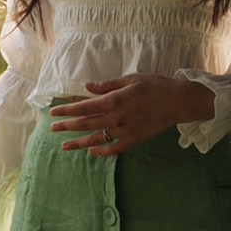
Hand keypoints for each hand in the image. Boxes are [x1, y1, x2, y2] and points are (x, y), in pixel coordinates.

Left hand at [49, 74, 215, 155]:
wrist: (178, 101)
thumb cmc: (155, 86)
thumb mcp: (130, 79)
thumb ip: (107, 85)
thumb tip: (87, 88)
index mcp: (114, 100)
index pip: (84, 107)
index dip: (66, 110)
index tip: (53, 112)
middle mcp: (117, 117)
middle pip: (86, 124)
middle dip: (67, 127)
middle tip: (52, 129)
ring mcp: (125, 130)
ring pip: (97, 139)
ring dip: (79, 143)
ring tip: (64, 147)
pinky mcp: (134, 139)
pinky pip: (114, 149)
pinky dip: (102, 151)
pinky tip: (91, 151)